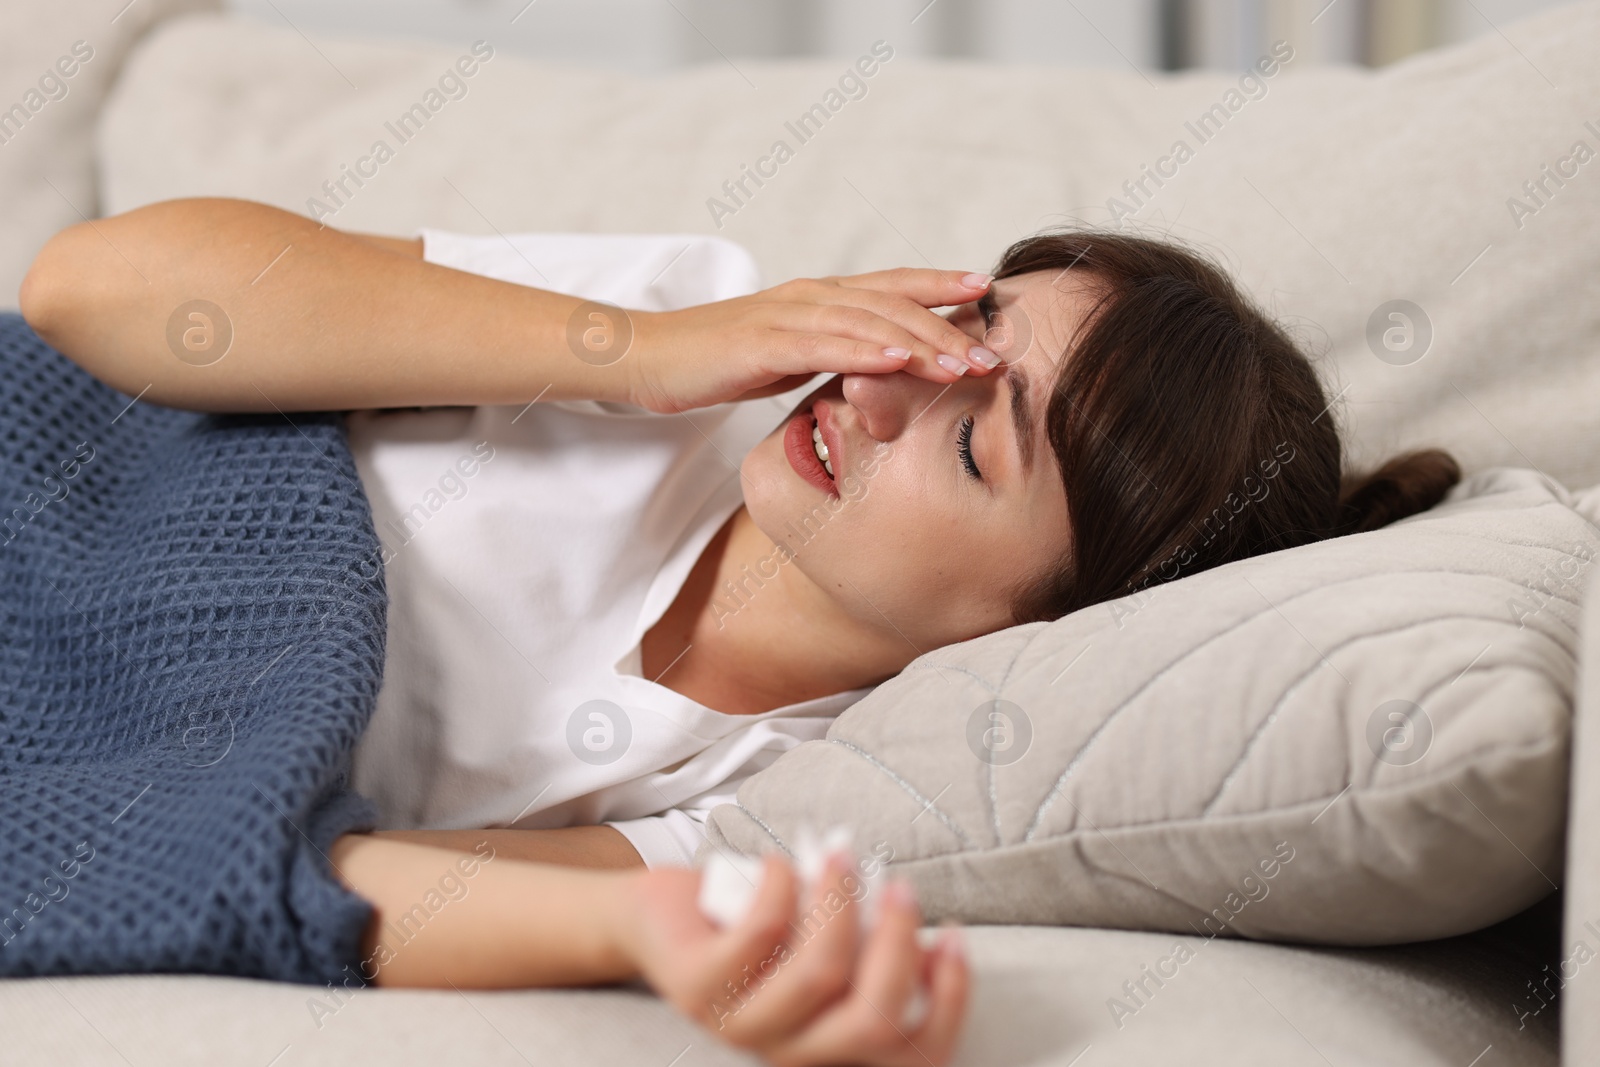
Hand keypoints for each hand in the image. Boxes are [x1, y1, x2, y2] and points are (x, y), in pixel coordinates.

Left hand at [613, 853, 969, 1065]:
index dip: (949, 1001)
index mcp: (829, 1046)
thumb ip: (868, 945)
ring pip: (818, 975)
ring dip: (841, 903)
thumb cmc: (755, 924)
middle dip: (898, 945)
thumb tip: (923, 929)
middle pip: (871, 1021)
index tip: (952, 935)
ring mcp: (739, 1025)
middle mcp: (788, 1050)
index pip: (914, 1056)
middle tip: (903, 887)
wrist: (660, 918)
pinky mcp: (697, 989)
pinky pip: (760, 934)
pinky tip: (776, 863)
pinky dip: (779, 884)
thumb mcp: (823, 939)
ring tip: (840, 858)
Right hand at [624, 269, 1000, 412]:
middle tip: (995, 353)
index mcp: (819, 298)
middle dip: (949, 326)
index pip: (892, 286)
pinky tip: (900, 359)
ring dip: (922, 342)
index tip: (989, 295)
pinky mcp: (762, 342)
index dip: (941, 286)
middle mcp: (810, 296)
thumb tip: (876, 374)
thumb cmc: (717, 362)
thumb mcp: (787, 358)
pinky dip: (866, 350)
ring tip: (964, 364)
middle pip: (893, 303)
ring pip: (868, 322)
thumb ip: (830, 356)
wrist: (649, 358)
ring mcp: (786, 315)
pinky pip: (823, 345)